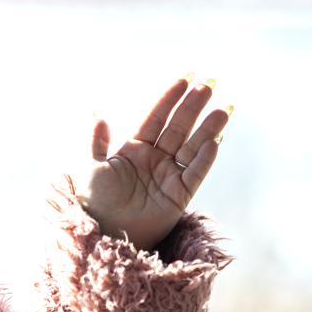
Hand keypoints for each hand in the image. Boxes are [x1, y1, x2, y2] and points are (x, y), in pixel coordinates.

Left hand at [74, 78, 228, 250]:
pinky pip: (194, 175)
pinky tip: (213, 143)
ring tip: (223, 109)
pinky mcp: (178, 197)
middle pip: (177, 128)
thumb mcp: (88, 167)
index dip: (168, 99)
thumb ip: (94, 142)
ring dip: (207, 129)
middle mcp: (153, 160)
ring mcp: (167, 177)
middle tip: (208, 84)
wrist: (102, 232)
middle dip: (192, 107)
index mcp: (132, 150)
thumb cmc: (92, 202)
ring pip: (191, 148)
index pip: (154, 118)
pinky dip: (204, 159)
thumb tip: (98, 116)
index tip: (183, 79)